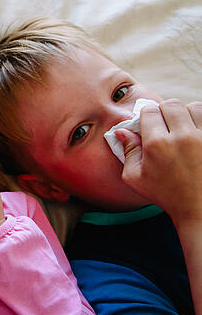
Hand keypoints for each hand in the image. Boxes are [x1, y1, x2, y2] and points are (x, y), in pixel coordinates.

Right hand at [117, 100, 201, 225]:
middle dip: (165, 112)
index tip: (148, 125)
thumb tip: (121, 131)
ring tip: (184, 129)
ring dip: (187, 114)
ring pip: (194, 107)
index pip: (149, 111)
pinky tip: (196, 134)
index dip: (146, 116)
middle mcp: (182, 137)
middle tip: (166, 126)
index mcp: (157, 145)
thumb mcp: (136, 178)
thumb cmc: (167, 195)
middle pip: (171, 105)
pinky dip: (200, 122)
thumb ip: (127, 151)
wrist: (200, 210)